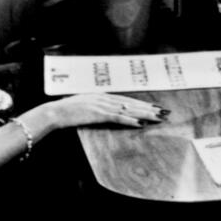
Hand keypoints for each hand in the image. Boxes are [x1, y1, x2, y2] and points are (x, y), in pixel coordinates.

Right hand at [48, 93, 166, 129]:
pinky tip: (140, 124)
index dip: (143, 103)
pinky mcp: (98, 114)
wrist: (55, 112)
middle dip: (150, 108)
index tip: (155, 107)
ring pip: (129, 109)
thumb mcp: (86, 105)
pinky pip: (117, 117)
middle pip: (132, 103)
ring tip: (158, 118)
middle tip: (164, 112)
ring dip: (145, 114)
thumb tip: (108, 111)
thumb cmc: (68, 111)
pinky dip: (130, 120)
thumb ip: (98, 106)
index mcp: (103, 96)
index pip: (128, 99)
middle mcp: (106, 98)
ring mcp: (102, 105)